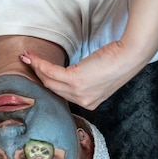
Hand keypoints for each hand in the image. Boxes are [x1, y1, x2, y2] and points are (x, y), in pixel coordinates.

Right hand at [20, 41, 146, 109]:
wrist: (130, 56)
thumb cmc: (119, 61)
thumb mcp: (99, 76)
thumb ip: (84, 80)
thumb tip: (65, 73)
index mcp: (88, 102)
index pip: (61, 93)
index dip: (47, 81)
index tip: (37, 71)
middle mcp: (82, 101)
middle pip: (51, 88)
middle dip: (36, 73)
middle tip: (27, 61)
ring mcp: (78, 92)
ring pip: (48, 80)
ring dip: (35, 67)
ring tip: (27, 56)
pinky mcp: (75, 81)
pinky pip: (51, 72)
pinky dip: (40, 63)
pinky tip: (33, 56)